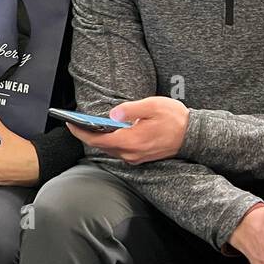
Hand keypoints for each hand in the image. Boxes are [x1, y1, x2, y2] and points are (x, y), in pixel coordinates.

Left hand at [65, 96, 187, 164]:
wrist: (194, 136)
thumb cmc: (175, 119)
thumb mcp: (152, 106)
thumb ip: (129, 110)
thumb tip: (112, 115)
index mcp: (130, 141)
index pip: (97, 139)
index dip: (80, 132)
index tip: (69, 123)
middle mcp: (130, 153)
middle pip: (101, 146)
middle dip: (87, 134)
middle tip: (76, 122)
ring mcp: (135, 158)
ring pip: (110, 149)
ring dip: (99, 138)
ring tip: (89, 126)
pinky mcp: (140, 158)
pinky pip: (120, 151)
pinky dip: (111, 142)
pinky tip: (109, 132)